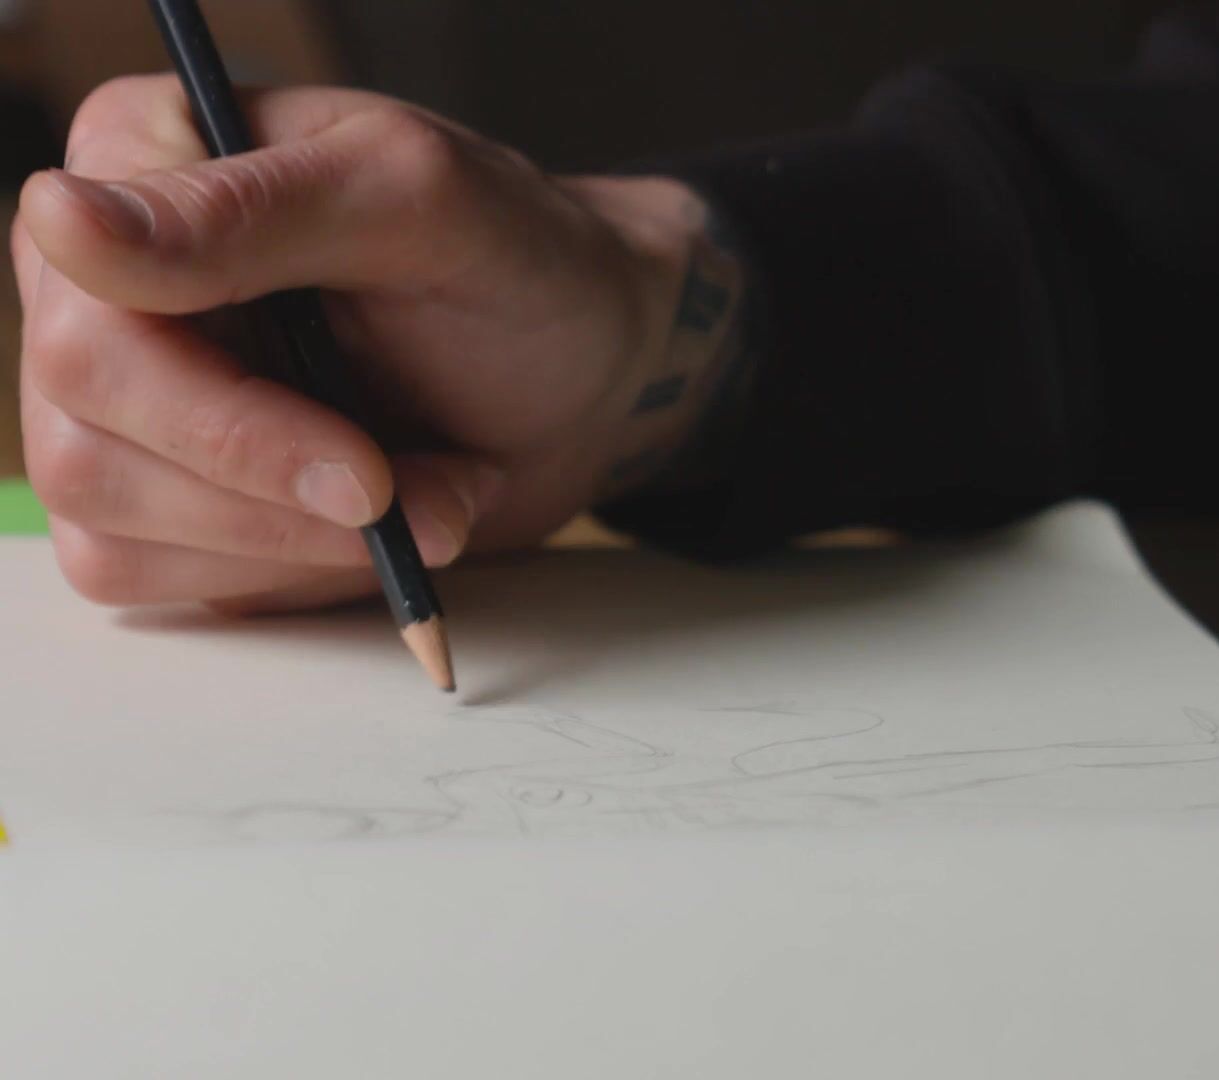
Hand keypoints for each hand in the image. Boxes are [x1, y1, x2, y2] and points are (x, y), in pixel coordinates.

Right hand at [13, 77, 745, 610]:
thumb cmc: (524, 267)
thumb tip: (64, 218)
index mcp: (141, 157)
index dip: (217, 415)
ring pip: (114, 525)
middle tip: (407, 487)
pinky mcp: (156, 498)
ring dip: (302, 540)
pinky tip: (383, 524)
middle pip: (87, 439)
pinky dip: (290, 573)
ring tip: (430, 488)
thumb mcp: (428, 204)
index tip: (361, 467)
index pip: (91, 316)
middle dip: (280, 491)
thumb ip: (258, 206)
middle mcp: (100, 278)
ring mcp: (118, 396)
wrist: (589, 372)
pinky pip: (156, 578)